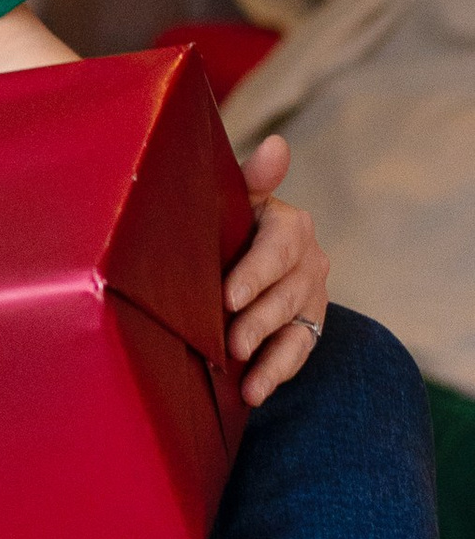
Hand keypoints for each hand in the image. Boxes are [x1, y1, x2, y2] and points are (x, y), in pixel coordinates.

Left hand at [226, 134, 328, 403]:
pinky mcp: (309, 325)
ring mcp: (312, 295)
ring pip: (294, 328)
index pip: (276, 250)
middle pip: (285, 295)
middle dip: (256, 322)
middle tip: (229, 344)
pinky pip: (298, 353)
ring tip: (243, 378)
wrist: (238, 247)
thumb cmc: (228, 217)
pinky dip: (276, 375)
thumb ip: (253, 178)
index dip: (253, 275)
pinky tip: (254, 393)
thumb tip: (276, 145)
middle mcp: (309, 259)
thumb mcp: (236, 196)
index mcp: (289, 223)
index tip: (227, 299)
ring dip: (268, 355)